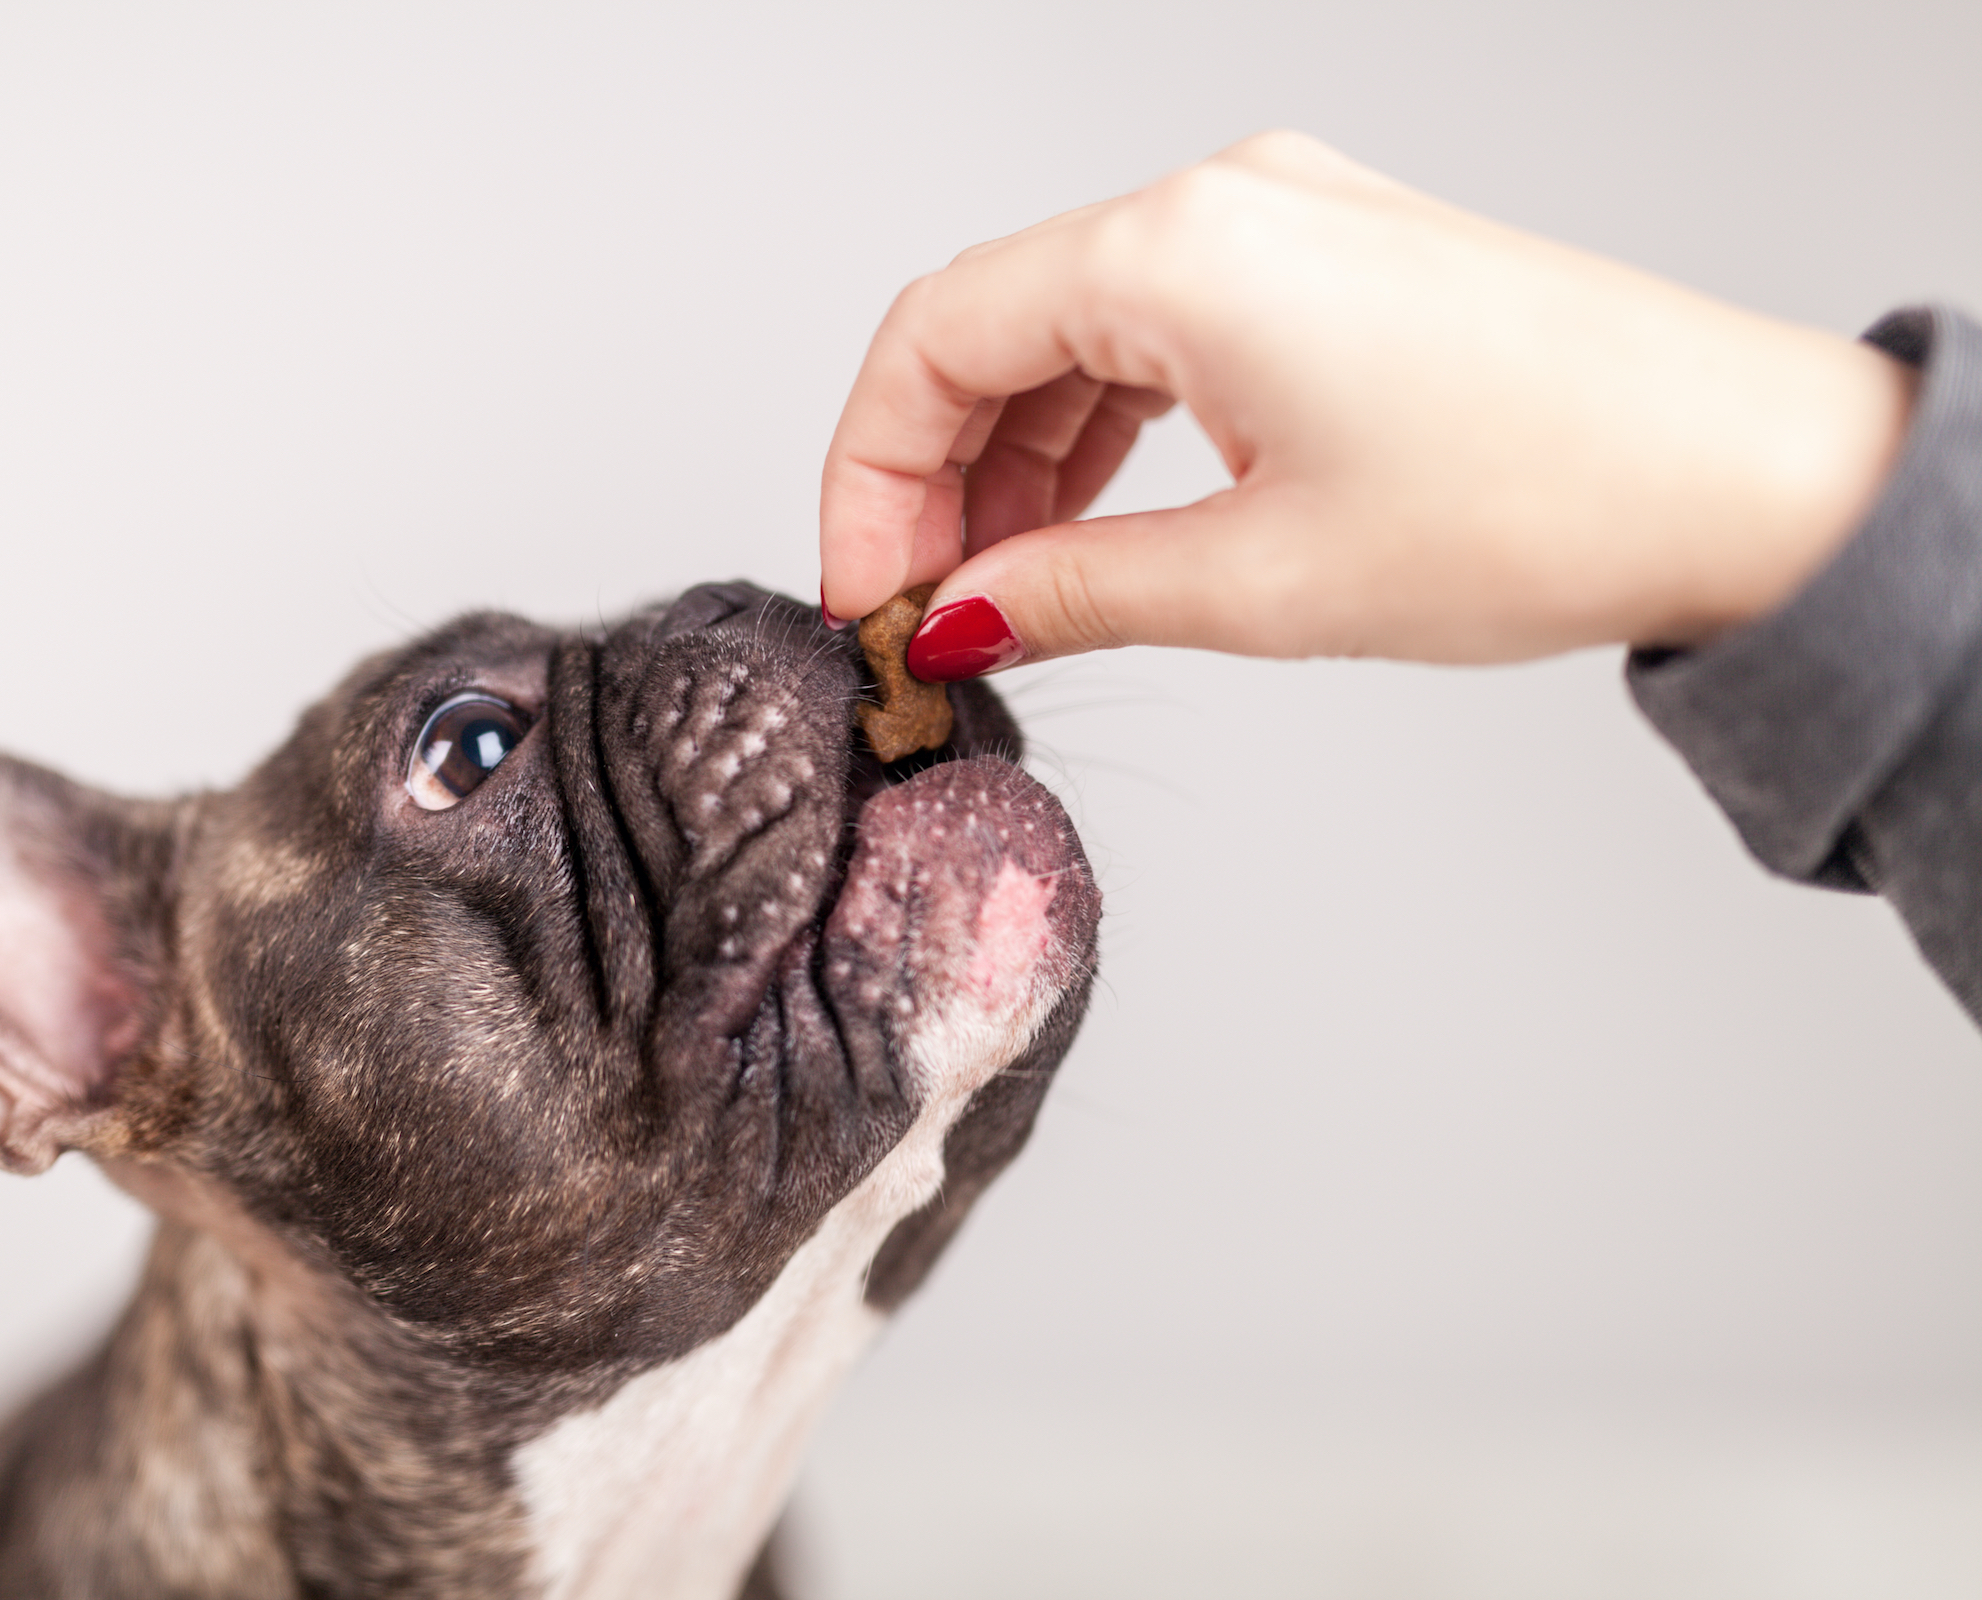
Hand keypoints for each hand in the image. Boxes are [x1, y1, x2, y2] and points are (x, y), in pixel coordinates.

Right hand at [817, 131, 1913, 675]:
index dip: (868, 475)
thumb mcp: (1259, 579)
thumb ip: (1069, 590)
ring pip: (1074, 327)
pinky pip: (1160, 328)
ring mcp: (1283, 221)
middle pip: (992, 322)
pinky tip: (1092, 521)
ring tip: (1008, 590)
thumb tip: (960, 617)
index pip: (933, 336)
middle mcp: (1222, 203)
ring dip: (1017, 458)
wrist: (1748, 476)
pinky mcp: (1332, 263)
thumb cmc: (1544, 500)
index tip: (868, 591)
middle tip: (928, 611)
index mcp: (1180, 249)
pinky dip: (1103, 427)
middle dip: (935, 473)